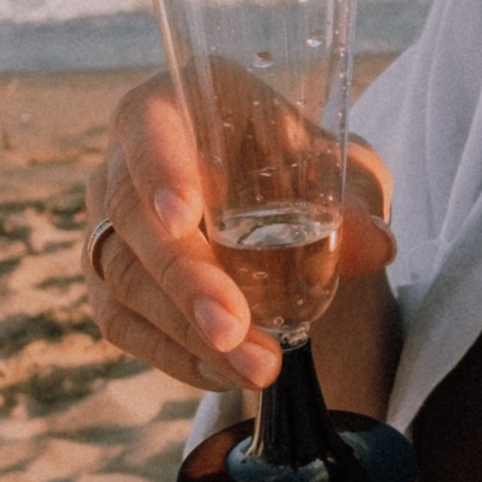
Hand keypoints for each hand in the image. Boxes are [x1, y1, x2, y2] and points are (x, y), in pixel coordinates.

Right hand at [84, 76, 394, 392]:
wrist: (275, 199)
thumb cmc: (298, 164)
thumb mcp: (338, 166)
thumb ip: (352, 198)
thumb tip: (373, 245)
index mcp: (170, 107)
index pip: (146, 128)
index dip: (159, 168)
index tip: (183, 215)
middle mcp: (122, 163)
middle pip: (131, 219)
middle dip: (184, 280)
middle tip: (232, 327)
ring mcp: (108, 228)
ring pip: (125, 281)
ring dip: (188, 332)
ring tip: (257, 366)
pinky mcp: (112, 285)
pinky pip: (127, 326)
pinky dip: (179, 356)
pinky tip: (230, 375)